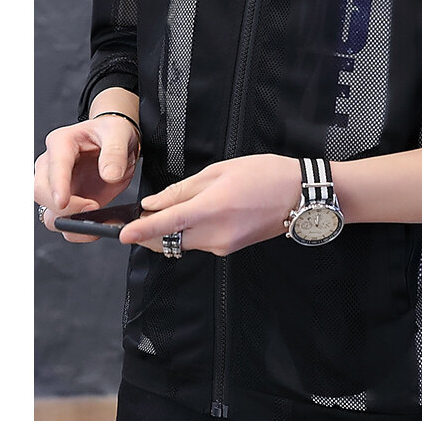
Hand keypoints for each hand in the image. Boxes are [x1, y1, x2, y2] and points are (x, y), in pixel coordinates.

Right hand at [34, 116, 140, 241]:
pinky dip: (78, 229)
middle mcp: (51, 165)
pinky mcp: (68, 202)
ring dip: (68, 222)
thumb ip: (115, 152)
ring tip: (94, 223)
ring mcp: (57, 186)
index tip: (63, 201)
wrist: (117, 141)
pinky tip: (97, 226)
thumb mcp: (119, 133)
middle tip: (93, 208)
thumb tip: (109, 175)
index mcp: (61, 143)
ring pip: (48, 212)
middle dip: (64, 207)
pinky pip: (65, 221)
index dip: (57, 185)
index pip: (54, 166)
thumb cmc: (112, 132)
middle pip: (41, 192)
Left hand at [118, 154, 299, 255]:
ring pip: (184, 243)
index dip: (141, 229)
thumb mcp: (221, 171)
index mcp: (211, 208)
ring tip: (173, 209)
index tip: (121, 234)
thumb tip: (154, 203)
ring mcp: (223, 245)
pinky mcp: (230, 249)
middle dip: (150, 232)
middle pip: (169, 240)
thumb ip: (184, 189)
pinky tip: (199, 215)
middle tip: (138, 218)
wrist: (300, 195)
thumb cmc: (265, 174)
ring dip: (172, 231)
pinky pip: (200, 243)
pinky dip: (191, 232)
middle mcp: (215, 234)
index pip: (167, 223)